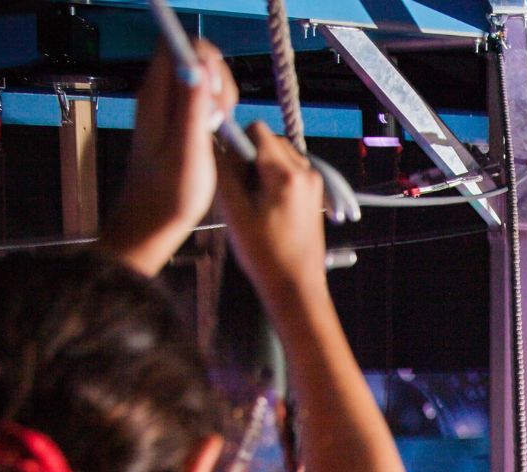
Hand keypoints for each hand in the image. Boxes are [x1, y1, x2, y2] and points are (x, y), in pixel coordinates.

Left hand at [101, 42, 236, 275]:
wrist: (151, 224)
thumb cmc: (169, 195)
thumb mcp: (188, 151)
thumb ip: (192, 105)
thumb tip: (198, 63)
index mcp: (155, 96)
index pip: (178, 46)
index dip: (206, 59)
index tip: (217, 95)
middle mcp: (157, 95)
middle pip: (192, 57)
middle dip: (217, 77)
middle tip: (223, 114)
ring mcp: (165, 107)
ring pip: (199, 77)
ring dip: (219, 94)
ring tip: (221, 126)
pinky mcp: (173, 121)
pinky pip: (198, 97)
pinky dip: (214, 108)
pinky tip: (216, 133)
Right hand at [214, 122, 328, 303]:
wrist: (296, 286)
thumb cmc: (264, 255)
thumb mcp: (235, 212)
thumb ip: (224, 171)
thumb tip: (213, 142)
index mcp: (286, 174)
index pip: (256, 130)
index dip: (236, 141)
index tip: (227, 165)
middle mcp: (305, 172)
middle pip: (269, 140)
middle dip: (249, 156)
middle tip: (239, 188)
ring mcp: (313, 182)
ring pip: (278, 154)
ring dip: (260, 166)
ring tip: (251, 199)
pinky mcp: (313, 192)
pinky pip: (288, 169)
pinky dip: (272, 177)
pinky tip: (264, 204)